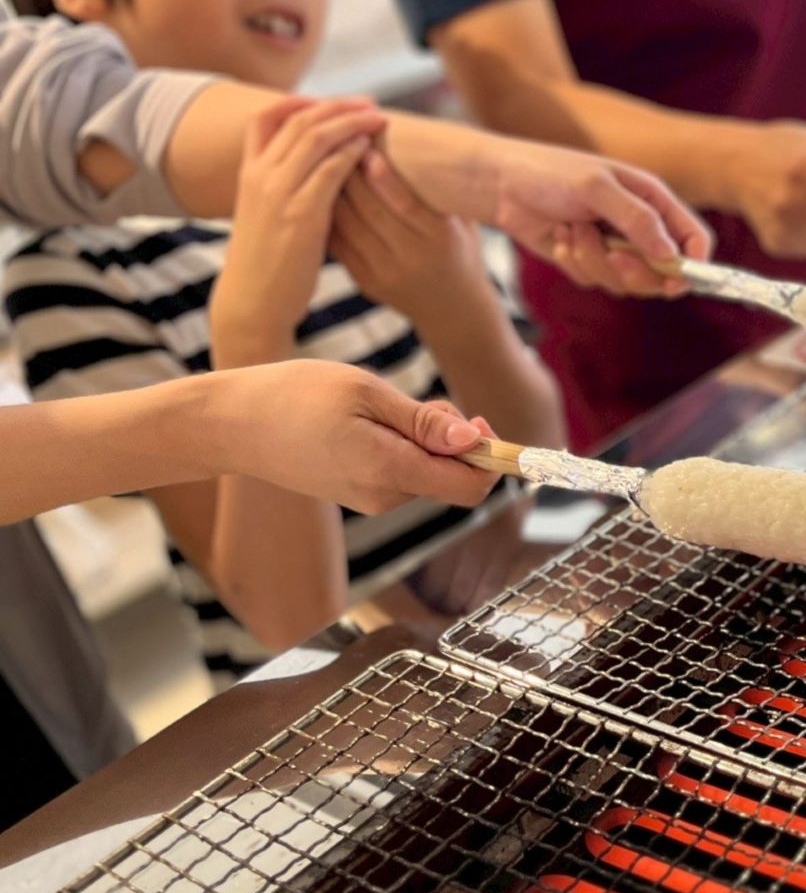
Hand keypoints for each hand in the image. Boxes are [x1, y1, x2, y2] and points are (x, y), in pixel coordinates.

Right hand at [205, 360, 499, 512]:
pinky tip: (366, 422)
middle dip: (455, 440)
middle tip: (419, 401)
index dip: (489, 457)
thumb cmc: (294, 397)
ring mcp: (370, 498)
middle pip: (452, 478)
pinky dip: (402, 446)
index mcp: (390, 472)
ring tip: (379, 407)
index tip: (477, 421)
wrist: (230, 423)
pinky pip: (401, 472)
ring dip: (425, 439)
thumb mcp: (366, 393)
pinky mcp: (357, 493)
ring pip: (427, 472)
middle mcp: (385, 496)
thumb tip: (473, 442)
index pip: (470, 488)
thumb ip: (422, 422)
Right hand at [210, 98, 383, 363]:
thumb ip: (286, 188)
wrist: (252, 301)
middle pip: (298, 120)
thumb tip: (317, 171)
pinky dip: (351, 154)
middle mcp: (260, 176)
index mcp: (249, 173)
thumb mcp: (268, 216)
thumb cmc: (267, 262)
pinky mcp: (300, 215)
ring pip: (315, 138)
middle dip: (337, 106)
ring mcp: (278, 193)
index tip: (332, 100)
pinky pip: (329, 171)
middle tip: (369, 103)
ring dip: (351, 123)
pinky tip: (369, 150)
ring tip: (378, 118)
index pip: (265, 118)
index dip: (298, 101)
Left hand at [331, 153, 486, 319]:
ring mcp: (385, 271)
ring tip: (323, 162)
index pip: (405, 204)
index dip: (383, 176)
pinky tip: (319, 193)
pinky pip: (338, 242)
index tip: (368, 147)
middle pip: (370, 211)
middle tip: (336, 143)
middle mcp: (412, 257)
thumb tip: (429, 141)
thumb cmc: (461, 253)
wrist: (455, 312)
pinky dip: (327, 215)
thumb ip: (445, 191)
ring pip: (348, 224)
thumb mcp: (464, 224)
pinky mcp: (365, 281)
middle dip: (349, 174)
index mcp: (442, 239)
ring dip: (332, 191)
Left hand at [484, 140, 713, 291]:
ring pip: (625, 282)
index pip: (693, 238)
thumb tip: (671, 254)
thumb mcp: (597, 187)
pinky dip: (574, 262)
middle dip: (637, 271)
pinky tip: (559, 236)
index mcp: (654, 201)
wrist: (501, 184)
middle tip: (615, 257)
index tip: (679, 279)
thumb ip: (637, 219)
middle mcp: (641, 228)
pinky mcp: (589, 262)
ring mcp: (615, 248)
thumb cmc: (550, 172)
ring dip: (595, 260)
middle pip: (663, 273)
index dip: (695, 263)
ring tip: (573, 229)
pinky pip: (594, 281)